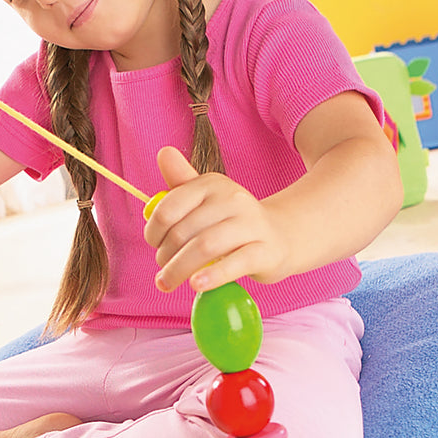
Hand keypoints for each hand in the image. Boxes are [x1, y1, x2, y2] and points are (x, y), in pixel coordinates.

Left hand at [144, 146, 289, 292]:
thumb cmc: (234, 221)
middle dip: (165, 255)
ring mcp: (251, 225)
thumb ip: (181, 182)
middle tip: (162, 271)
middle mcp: (232, 200)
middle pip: (184, 231)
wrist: (283, 236)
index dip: (153, 231)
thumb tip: (163, 153)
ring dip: (179, 269)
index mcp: (212, 184)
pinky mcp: (266, 252)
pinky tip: (197, 284)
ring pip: (205, 247)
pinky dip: (213, 276)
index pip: (170, 207)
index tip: (154, 245)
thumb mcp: (208, 198)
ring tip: (168, 282)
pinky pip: (236, 263)